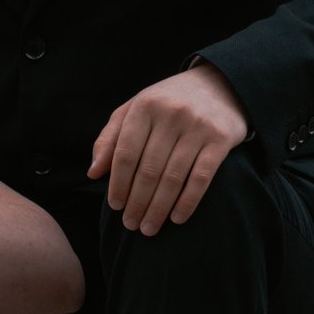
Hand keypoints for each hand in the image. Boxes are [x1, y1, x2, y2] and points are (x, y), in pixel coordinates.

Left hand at [89, 66, 246, 235]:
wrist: (219, 85)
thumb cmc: (168, 103)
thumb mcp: (135, 110)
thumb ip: (111, 138)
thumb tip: (94, 173)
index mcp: (144, 106)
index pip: (125, 153)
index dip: (118, 184)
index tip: (115, 207)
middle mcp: (171, 114)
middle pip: (148, 170)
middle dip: (137, 202)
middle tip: (131, 225)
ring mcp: (197, 126)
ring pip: (173, 177)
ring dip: (158, 208)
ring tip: (149, 228)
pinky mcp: (220, 139)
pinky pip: (201, 177)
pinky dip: (188, 201)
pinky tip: (177, 218)